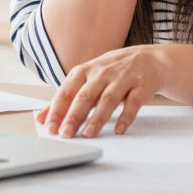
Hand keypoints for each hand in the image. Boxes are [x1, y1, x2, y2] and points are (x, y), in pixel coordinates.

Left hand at [37, 45, 164, 137]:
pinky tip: (119, 130)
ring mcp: (124, 77)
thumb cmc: (114, 71)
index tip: (50, 128)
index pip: (67, 91)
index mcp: (87, 70)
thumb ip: (66, 98)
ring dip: (98, 118)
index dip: (58, 110)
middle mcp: (104, 72)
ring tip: (88, 134)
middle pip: (86, 95)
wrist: (150, 59)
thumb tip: (41, 118)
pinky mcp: (143, 85)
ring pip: (108, 99)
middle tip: (66, 134)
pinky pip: (133, 103)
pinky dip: (126, 117)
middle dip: (74, 116)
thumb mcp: (88, 78)